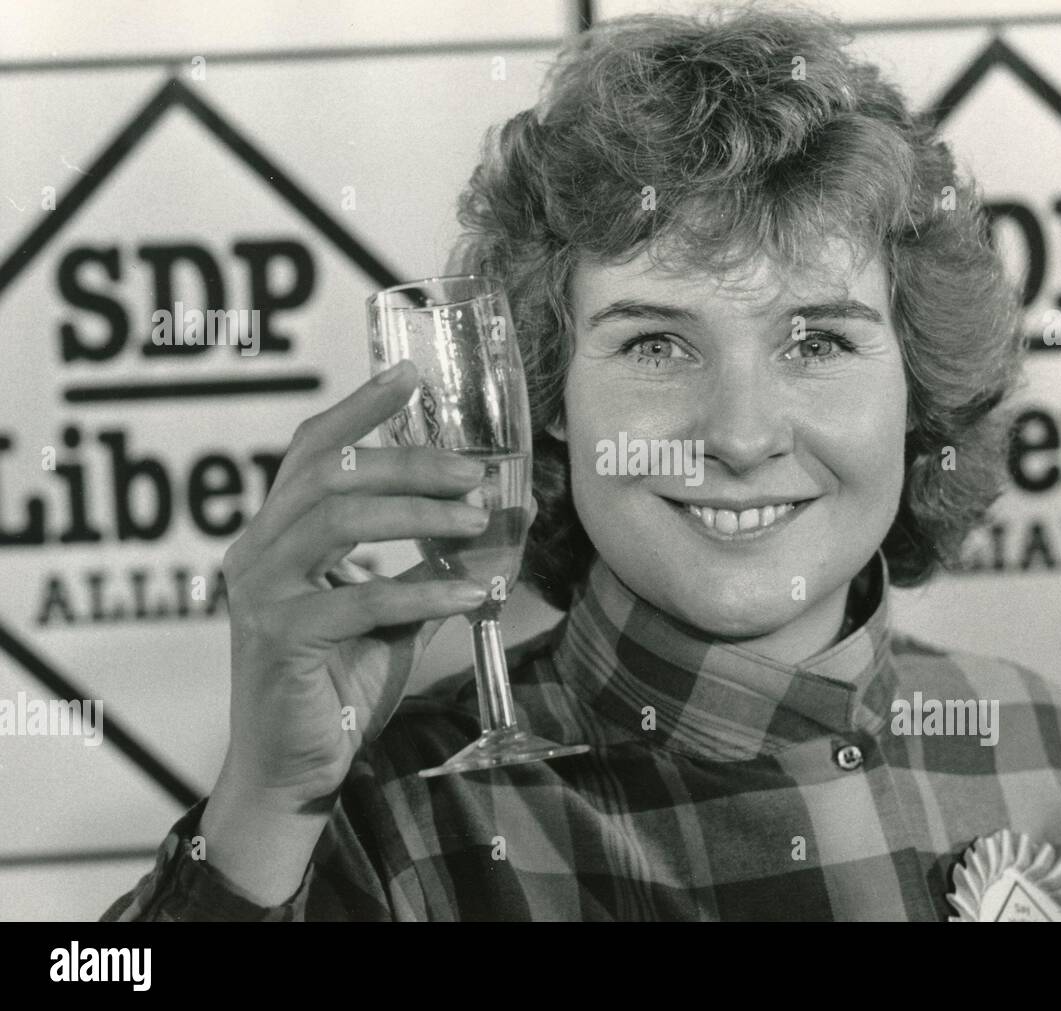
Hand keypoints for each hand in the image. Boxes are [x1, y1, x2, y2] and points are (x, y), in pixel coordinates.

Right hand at [214, 359, 535, 813]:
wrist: (294, 771)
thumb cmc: (337, 686)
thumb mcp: (389, 615)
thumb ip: (424, 568)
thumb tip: (492, 524)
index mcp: (278, 535)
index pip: (313, 451)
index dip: (359, 407)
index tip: (409, 374)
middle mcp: (258, 551)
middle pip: (332, 473)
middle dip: (409, 461)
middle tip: (475, 470)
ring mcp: (262, 591)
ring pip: (340, 518)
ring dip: (421, 513)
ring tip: (478, 518)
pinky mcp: (280, 636)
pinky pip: (363, 597)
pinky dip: (426, 589)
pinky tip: (473, 590)